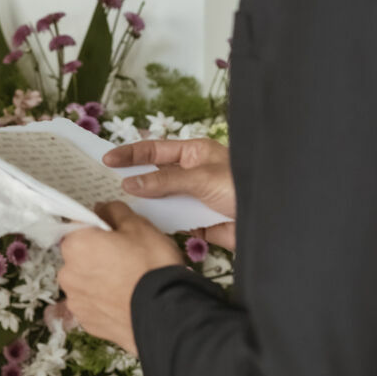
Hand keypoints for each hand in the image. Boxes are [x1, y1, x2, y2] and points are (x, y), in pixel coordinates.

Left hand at [58, 202, 183, 353]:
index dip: (98, 227)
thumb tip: (102, 209)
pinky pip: (93, 304)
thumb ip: (115, 212)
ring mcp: (76, 301)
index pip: (78, 225)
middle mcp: (68, 273)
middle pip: (79, 255)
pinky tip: (125, 300)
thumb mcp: (139, 226)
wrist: (165, 315)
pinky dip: (105, 302)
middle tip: (127, 258)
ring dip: (100, 280)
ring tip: (128, 283)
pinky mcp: (87, 323)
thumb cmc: (151, 266)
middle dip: (97, 254)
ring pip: (86, 282)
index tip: (116, 234)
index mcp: (75, 245)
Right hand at [103, 137, 236, 250]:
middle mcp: (192, 174)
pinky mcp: (197, 222)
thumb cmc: (242, 186)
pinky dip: (158, 224)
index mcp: (194, 153)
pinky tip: (142, 225)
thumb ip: (164, 181)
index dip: (131, 154)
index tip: (107, 159)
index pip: (156, 150)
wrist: (272, 222)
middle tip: (104, 185)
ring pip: (161, 200)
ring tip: (117, 209)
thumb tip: (130, 183)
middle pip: (155, 176)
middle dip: (133, 180)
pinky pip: (172, 222)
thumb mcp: (200, 178)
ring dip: (144, 205)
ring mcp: (193, 198)